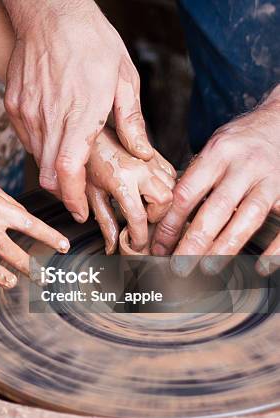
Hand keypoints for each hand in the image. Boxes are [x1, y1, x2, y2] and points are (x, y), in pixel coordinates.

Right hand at [2, 0, 152, 221]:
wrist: (49, 13)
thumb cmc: (90, 40)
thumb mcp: (124, 76)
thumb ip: (131, 121)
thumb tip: (142, 153)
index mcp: (81, 111)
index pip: (70, 170)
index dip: (74, 198)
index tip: (81, 211)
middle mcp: (49, 116)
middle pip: (49, 174)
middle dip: (64, 192)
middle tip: (78, 195)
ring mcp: (27, 111)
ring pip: (37, 158)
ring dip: (54, 167)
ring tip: (70, 158)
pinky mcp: (13, 105)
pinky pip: (25, 138)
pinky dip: (40, 146)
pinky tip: (54, 135)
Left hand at [86, 129, 175, 253]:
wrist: (91, 134)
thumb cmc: (87, 161)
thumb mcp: (92, 194)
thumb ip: (105, 221)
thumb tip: (112, 246)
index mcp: (121, 180)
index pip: (138, 216)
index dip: (139, 236)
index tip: (135, 245)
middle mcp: (140, 169)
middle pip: (165, 201)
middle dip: (157, 216)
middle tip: (143, 221)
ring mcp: (150, 160)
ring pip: (173, 187)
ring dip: (163, 203)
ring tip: (146, 209)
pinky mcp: (155, 155)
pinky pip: (171, 174)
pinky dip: (166, 187)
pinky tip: (151, 193)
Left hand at [152, 88, 279, 276]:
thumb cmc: (241, 141)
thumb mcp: (214, 148)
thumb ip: (195, 177)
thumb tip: (164, 216)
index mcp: (217, 154)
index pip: (186, 193)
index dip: (169, 224)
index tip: (157, 247)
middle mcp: (244, 166)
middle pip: (215, 209)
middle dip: (193, 242)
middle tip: (177, 268)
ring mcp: (271, 179)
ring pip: (247, 217)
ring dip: (225, 247)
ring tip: (206, 268)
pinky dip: (275, 249)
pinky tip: (260, 267)